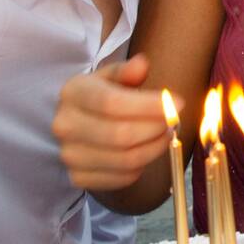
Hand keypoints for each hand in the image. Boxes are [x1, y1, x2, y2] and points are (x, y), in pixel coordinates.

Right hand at [52, 55, 176, 191]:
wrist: (72, 126)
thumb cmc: (96, 99)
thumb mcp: (108, 78)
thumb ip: (126, 71)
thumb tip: (141, 65)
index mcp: (72, 94)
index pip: (112, 103)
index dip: (149, 105)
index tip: (178, 103)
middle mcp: (65, 126)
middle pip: (121, 135)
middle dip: (156, 129)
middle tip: (174, 122)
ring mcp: (69, 155)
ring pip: (126, 160)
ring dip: (154, 149)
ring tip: (164, 136)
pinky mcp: (78, 178)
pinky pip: (122, 178)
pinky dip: (141, 167)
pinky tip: (144, 151)